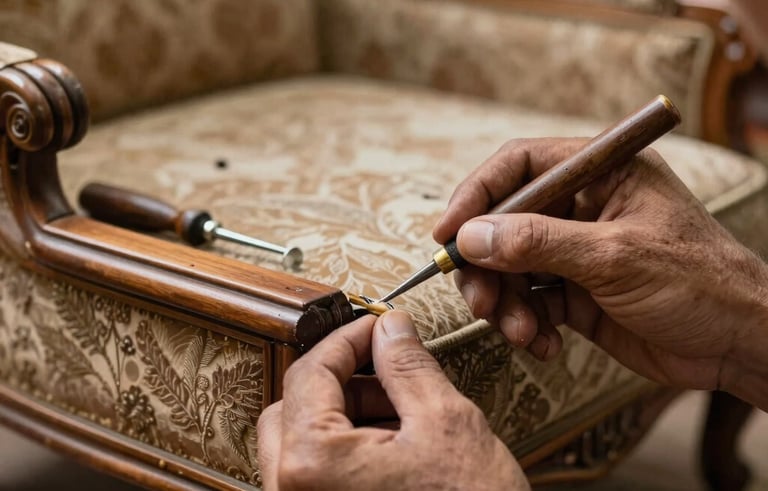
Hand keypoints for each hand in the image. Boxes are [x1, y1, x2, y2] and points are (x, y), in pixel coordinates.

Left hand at [257, 311, 528, 490]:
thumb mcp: (446, 423)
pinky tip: (393, 446)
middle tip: (387, 369)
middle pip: (292, 407)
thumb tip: (390, 329)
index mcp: (312, 463)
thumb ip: (408, 366)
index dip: (347, 338)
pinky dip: (347, 449)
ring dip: (344, 413)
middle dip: (340, 379)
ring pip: (301, 443)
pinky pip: (316, 476)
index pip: (309, 372)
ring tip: (401, 410)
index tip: (377, 327)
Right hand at [433, 138, 767, 401]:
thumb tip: (471, 236)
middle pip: (505, 222)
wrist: (739, 345)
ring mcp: (576, 250)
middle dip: (487, 264)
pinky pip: (530, 302)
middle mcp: (582, 206)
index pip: (519, 166)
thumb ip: (539, 243)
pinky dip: (526, 325)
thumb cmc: (698, 282)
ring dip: (506, 302)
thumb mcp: (614, 256)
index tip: (447, 233)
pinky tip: (543, 345)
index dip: (476, 195)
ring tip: (520, 332)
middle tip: (479, 300)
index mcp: (600, 173)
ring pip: (511, 267)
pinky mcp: (575, 292)